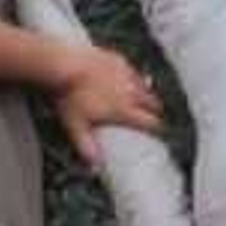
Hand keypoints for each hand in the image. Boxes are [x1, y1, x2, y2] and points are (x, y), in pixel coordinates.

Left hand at [51, 46, 163, 171]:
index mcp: (124, 110)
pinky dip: (132, 75)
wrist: (65, 64)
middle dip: (155, 110)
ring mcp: (126, 73)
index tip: (160, 132)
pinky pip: (132, 69)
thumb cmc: (71, 95)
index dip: (157, 129)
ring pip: (145, 85)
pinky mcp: (118, 59)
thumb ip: (85, 146)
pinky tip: (127, 76)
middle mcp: (131, 92)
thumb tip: (94, 166)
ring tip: (145, 97)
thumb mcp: (75, 125)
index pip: (150, 122)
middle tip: (154, 115)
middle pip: (153, 103)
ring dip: (147, 93)